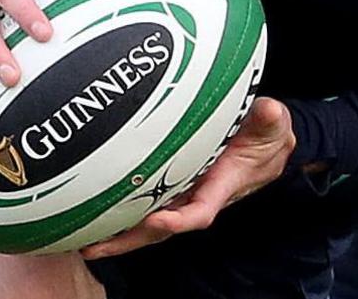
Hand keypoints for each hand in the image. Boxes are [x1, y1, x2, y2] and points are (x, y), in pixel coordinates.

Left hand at [80, 97, 295, 260]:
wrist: (264, 141)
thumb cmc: (267, 133)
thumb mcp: (274, 123)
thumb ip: (270, 119)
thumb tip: (269, 111)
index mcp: (224, 185)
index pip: (201, 211)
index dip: (179, 219)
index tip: (157, 220)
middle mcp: (198, 195)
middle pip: (162, 227)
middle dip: (130, 239)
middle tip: (95, 246)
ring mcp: (183, 192)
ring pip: (148, 220)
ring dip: (118, 234)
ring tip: (83, 241)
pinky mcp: (173, 184)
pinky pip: (145, 203)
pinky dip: (121, 213)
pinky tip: (92, 215)